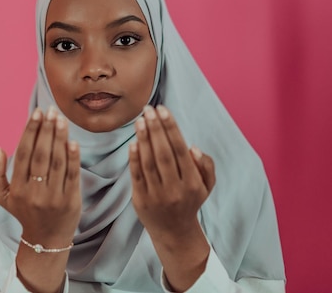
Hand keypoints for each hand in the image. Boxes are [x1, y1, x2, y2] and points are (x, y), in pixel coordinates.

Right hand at [0, 106, 80, 247]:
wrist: (46, 240)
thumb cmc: (25, 212)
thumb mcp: (3, 197)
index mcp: (17, 188)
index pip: (23, 154)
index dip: (30, 132)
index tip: (36, 113)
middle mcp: (34, 192)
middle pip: (40, 155)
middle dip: (46, 130)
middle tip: (51, 110)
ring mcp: (53, 197)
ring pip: (56, 162)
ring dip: (59, 138)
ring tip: (61, 119)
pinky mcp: (70, 200)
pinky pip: (72, 175)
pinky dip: (73, 158)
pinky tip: (72, 141)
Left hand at [129, 105, 214, 291]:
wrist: (174, 231)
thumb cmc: (190, 201)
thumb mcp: (207, 186)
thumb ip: (206, 166)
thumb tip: (192, 147)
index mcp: (193, 183)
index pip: (180, 149)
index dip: (171, 128)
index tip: (163, 110)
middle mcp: (175, 189)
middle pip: (163, 153)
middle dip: (155, 128)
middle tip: (148, 109)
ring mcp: (157, 195)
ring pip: (149, 162)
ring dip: (143, 139)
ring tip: (139, 120)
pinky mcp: (141, 199)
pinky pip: (137, 175)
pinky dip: (135, 158)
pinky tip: (133, 142)